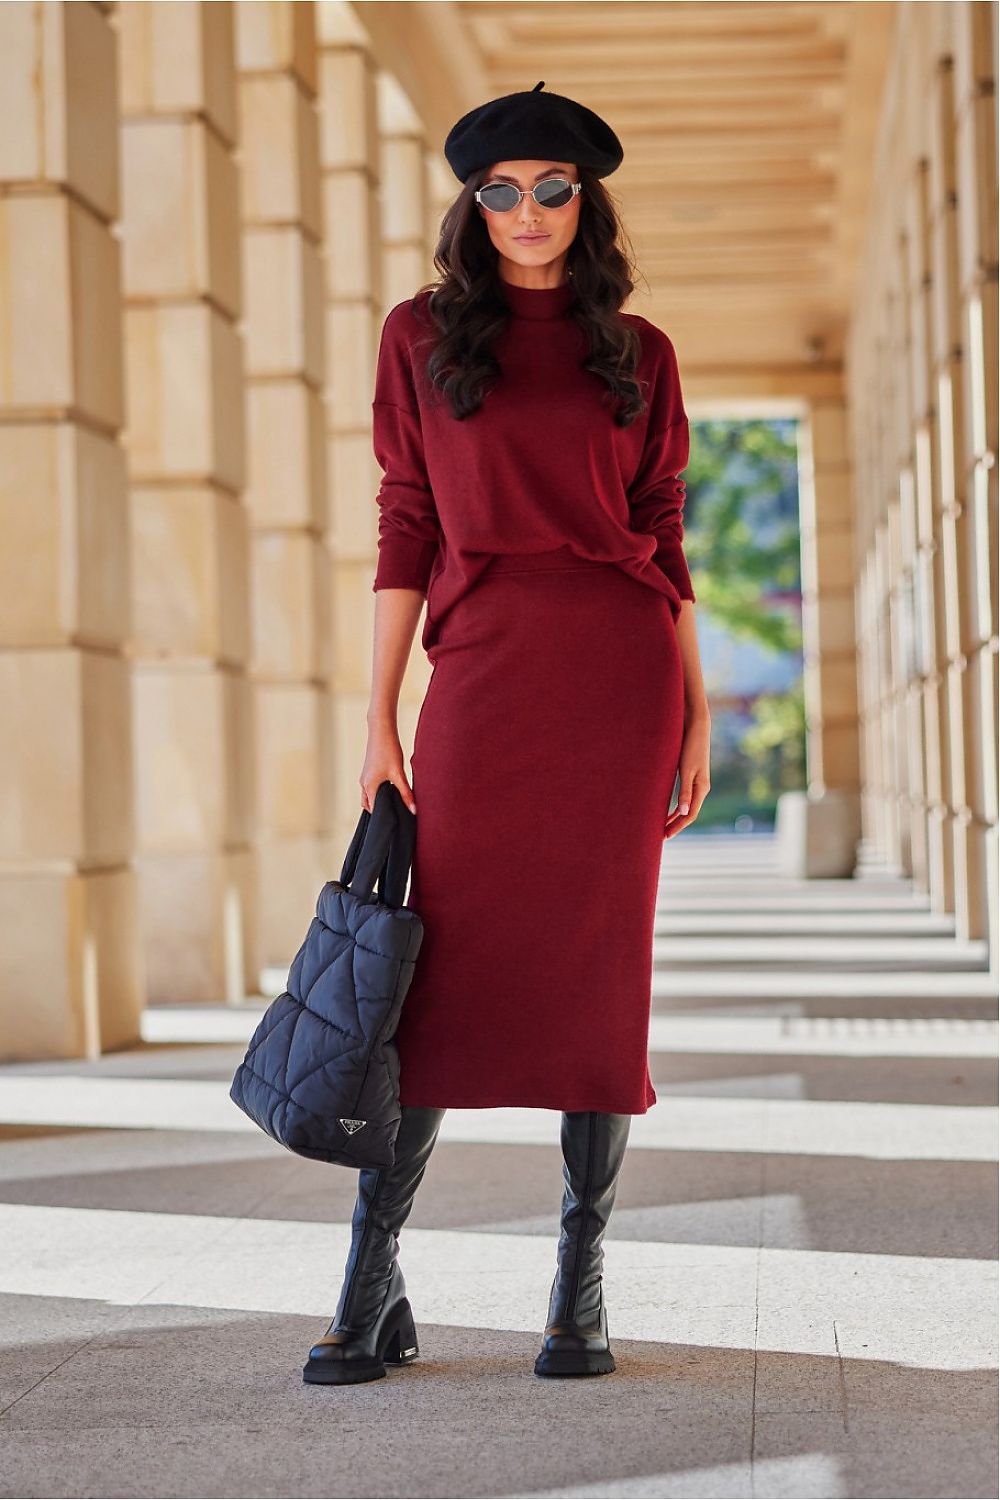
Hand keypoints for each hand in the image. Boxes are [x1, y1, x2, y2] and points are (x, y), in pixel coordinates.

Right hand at [360, 719, 416, 814]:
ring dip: (379, 801)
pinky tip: (392, 790)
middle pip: (369, 806)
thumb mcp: (399, 774)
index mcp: (369, 787)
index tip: (396, 820)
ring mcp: (364, 777)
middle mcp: (364, 784)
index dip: (385, 816)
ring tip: (395, 803)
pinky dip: (378, 793)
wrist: (381, 730)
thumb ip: (406, 793)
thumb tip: (413, 810)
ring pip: (369, 797)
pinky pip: (370, 788)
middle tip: (396, 814)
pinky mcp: (368, 771)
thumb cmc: (388, 750)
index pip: (374, 811)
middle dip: (380, 811)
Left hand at [664, 710, 709, 838]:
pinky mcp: (691, 775)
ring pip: (686, 806)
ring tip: (662, 826)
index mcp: (701, 788)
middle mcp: (701, 788)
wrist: (696, 727)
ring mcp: (697, 782)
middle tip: (661, 836)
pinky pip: (684, 796)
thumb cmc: (690, 747)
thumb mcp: (686, 770)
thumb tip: (684, 813)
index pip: (690, 815)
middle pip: (688, 813)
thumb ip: (685, 791)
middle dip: (675, 825)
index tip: (665, 836)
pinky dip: (676, 805)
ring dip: (675, 817)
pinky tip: (667, 809)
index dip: (677, 827)